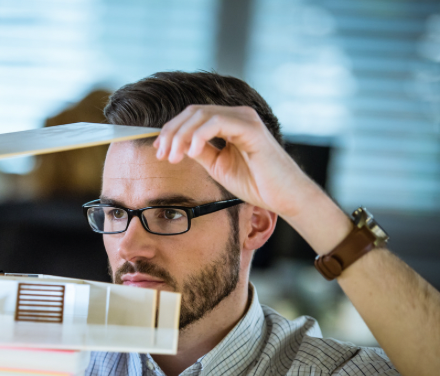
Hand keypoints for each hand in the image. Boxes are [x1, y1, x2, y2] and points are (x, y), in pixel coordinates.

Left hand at [153, 105, 316, 218]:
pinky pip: (217, 123)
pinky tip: (192, 153)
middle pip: (193, 112)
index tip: (159, 150)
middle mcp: (237, 115)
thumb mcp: (217, 165)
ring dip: (181, 136)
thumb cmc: (255, 183)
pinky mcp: (252, 128)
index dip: (171, 130)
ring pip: (202, 115)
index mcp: (229, 122)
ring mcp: (245, 119)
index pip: (193, 116)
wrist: (282, 197)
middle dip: (172, 133)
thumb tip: (178, 145)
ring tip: (175, 157)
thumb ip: (200, 152)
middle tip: (162, 155)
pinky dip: (199, 136)